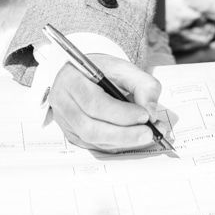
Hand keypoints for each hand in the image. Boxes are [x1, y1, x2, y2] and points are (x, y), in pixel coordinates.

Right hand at [47, 54, 164, 151]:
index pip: (93, 102)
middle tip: (149, 133)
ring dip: (123, 141)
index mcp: (71, 80)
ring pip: (93, 140)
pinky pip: (96, 145)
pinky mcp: (74, 135)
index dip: (120, 113)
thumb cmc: (103, 70)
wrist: (86, 74)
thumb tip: (151, 112)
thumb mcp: (126, 68)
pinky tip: (134, 139)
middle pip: (90, 127)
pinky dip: (118, 145)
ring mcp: (66, 122)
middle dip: (123, 134)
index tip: (145, 115)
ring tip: (147, 135)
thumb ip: (143, 85)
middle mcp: (63, 103)